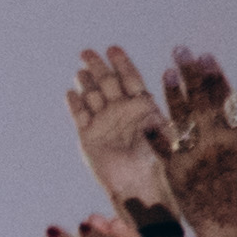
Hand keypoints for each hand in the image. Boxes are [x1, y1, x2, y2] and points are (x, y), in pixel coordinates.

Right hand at [67, 47, 177, 236]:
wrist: (139, 188)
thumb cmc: (159, 164)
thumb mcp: (166, 137)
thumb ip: (161, 119)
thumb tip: (159, 107)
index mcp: (141, 107)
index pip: (130, 79)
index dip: (122, 63)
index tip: (113, 48)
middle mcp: (121, 112)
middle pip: (107, 83)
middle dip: (98, 66)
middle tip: (87, 52)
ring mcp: (104, 123)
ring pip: (92, 96)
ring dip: (86, 82)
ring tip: (81, 70)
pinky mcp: (89, 137)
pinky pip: (80, 115)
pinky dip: (75, 104)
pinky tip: (71, 92)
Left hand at [155, 49, 236, 236]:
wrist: (229, 226)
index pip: (226, 101)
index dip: (215, 77)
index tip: (207, 56)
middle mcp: (216, 145)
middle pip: (202, 103)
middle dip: (191, 76)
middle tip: (181, 51)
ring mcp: (195, 158)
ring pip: (182, 121)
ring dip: (173, 96)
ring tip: (167, 72)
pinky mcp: (177, 172)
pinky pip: (165, 150)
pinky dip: (157, 136)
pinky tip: (148, 118)